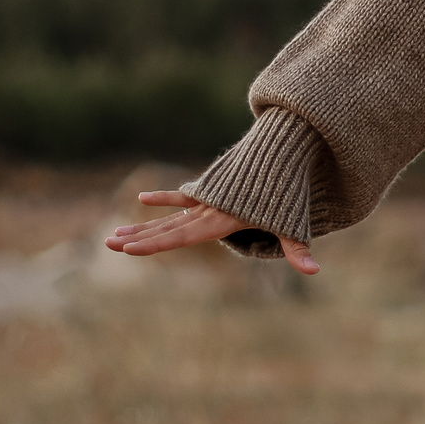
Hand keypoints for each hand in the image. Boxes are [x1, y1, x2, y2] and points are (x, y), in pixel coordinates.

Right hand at [105, 190, 318, 273]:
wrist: (284, 152)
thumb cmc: (288, 194)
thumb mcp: (292, 223)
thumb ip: (299, 249)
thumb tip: (315, 271)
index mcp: (221, 221)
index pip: (180, 237)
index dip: (153, 244)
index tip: (128, 248)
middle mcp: (208, 211)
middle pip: (167, 228)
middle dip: (138, 237)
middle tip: (109, 244)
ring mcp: (207, 201)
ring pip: (169, 218)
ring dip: (143, 226)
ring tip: (116, 233)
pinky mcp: (211, 191)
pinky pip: (183, 197)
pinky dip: (166, 199)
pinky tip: (142, 199)